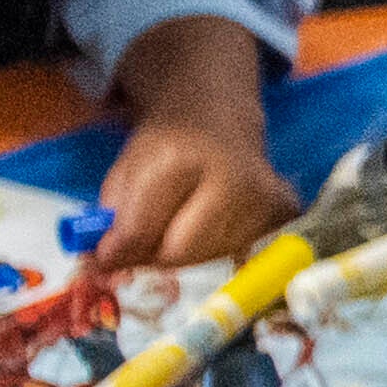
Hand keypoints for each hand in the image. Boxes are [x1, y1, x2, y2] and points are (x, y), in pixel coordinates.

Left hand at [99, 118, 294, 272]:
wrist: (217, 118)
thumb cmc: (165, 146)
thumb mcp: (123, 174)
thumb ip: (112, 223)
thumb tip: (105, 269)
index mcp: (179, 161)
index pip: (142, 232)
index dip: (117, 250)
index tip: (104, 256)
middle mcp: (232, 180)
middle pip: (180, 253)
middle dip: (153, 255)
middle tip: (142, 243)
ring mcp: (264, 197)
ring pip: (208, 256)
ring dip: (184, 252)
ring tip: (178, 224)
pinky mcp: (282, 211)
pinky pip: (238, 250)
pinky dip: (215, 246)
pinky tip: (210, 221)